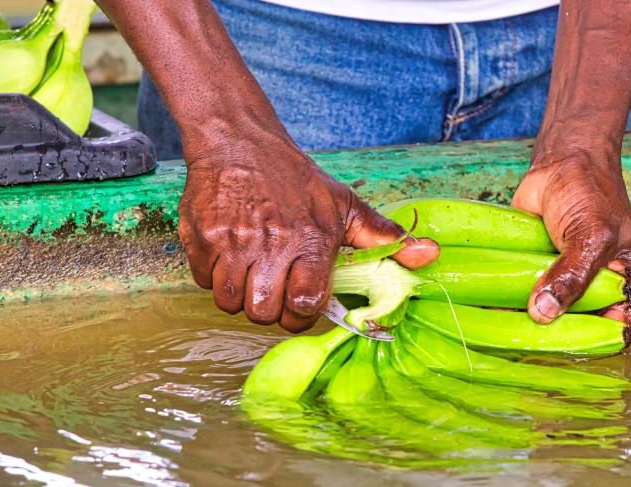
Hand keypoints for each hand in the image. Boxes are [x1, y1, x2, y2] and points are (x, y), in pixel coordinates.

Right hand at [178, 131, 437, 331]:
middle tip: (276, 289)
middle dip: (271, 309)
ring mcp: (231, 241)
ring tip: (254, 275)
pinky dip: (215, 278)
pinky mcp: (200, 236)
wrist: (239, 141)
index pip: (305, 304)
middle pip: (264, 313)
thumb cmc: (297, 180)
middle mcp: (270, 243)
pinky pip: (203, 282)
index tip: (303, 302)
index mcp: (310, 239)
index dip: (303, 313)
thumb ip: (384, 238)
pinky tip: (231, 257)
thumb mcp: (345, 205)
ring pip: (230, 303)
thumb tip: (430, 255)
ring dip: (241, 297)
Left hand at [512, 145, 630, 341]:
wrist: (562, 161)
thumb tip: (544, 314)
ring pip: (544, 316)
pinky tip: (484, 316)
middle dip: (552, 338)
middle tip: (524, 346)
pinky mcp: (532, 272)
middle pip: (575, 329)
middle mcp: (593, 288)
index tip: (564, 352)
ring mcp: (562, 282)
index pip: (614, 329)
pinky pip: (520, 296)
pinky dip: (504, 304)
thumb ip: (573, 276)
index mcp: (623, 285)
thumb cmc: (591, 193)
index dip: (593, 345)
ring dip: (523, 324)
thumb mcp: (592, 236)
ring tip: (498, 337)